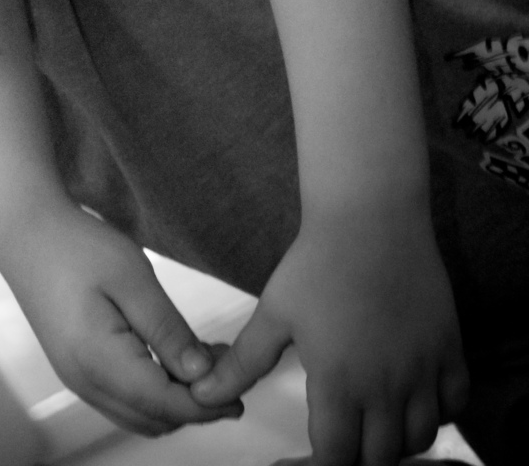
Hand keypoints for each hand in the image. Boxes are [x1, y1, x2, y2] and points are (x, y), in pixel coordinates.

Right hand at [3, 204, 244, 435]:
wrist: (23, 228)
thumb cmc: (77, 245)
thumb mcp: (132, 278)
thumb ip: (168, 331)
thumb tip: (203, 376)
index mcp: (99, 362)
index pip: (166, 405)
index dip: (207, 405)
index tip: (240, 391)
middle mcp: (84, 382)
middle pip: (155, 419)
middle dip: (196, 405)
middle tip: (228, 370)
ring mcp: (76, 378)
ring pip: (139, 415)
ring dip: (175, 400)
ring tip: (206, 362)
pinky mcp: (75, 367)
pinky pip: (122, 399)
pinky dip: (152, 390)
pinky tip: (170, 357)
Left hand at [190, 205, 468, 465]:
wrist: (369, 214)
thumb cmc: (316, 261)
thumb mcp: (274, 313)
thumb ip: (243, 363)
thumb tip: (201, 391)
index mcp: (341, 383)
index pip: (335, 461)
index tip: (296, 461)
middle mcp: (388, 387)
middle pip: (380, 459)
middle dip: (355, 460)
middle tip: (336, 441)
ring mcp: (424, 370)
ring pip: (420, 439)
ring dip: (396, 442)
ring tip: (370, 423)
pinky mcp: (449, 349)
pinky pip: (454, 404)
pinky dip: (436, 413)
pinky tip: (412, 398)